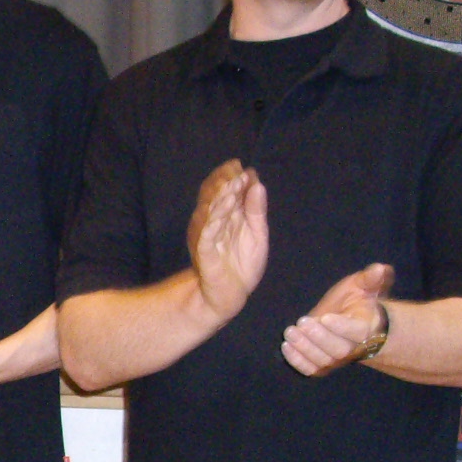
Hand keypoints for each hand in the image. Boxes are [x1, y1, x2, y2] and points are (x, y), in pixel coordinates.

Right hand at [189, 160, 268, 323]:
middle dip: (225, 181)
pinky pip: (207, 233)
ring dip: (222, 196)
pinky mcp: (204, 251)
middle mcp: (212, 222)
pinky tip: (224, 208)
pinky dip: (215, 219)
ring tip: (233, 183)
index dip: (232, 176)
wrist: (230, 295)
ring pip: (210, 211)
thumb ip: (256, 210)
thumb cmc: (241, 264)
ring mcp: (206, 235)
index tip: (242, 166)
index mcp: (225, 216)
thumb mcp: (257, 234)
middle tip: (236, 169)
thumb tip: (257, 183)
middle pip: (214, 195)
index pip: (224, 189)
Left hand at [283, 262, 394, 375]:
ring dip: (305, 348)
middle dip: (318, 337)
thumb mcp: (363, 286)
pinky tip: (286, 346)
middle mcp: (354, 347)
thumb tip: (379, 268)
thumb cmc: (357, 301)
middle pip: (339, 350)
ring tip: (290, 332)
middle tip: (302, 321)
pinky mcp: (323, 365)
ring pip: (324, 361)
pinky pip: (311, 370)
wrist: (352, 321)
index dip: (341, 327)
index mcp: (366, 327)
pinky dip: (298, 361)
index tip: (325, 317)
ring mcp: (338, 359)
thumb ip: (370, 279)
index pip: (357, 332)